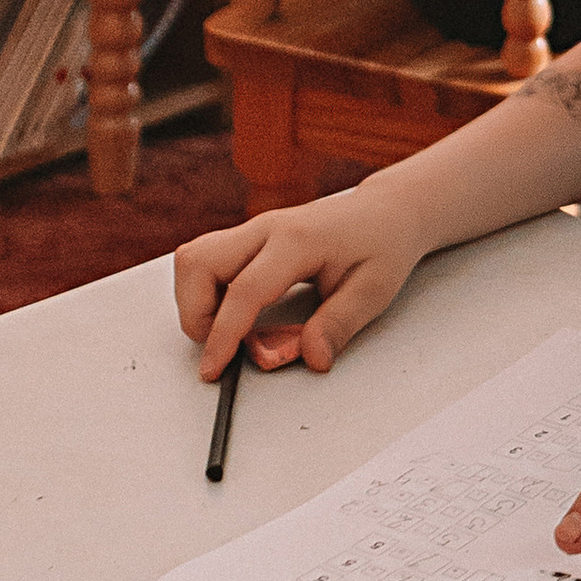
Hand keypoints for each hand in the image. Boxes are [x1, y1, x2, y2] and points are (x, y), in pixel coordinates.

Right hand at [173, 190, 426, 378]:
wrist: (385, 212)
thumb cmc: (382, 245)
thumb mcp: (374, 291)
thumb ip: (338, 325)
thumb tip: (310, 358)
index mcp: (298, 239)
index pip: (245, 289)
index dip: (223, 335)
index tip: (214, 369)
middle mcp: (267, 227)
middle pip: (198, 262)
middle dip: (196, 314)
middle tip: (225, 345)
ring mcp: (254, 230)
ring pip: (194, 258)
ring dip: (197, 301)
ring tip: (232, 329)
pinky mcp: (250, 238)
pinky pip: (208, 261)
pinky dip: (207, 292)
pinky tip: (238, 311)